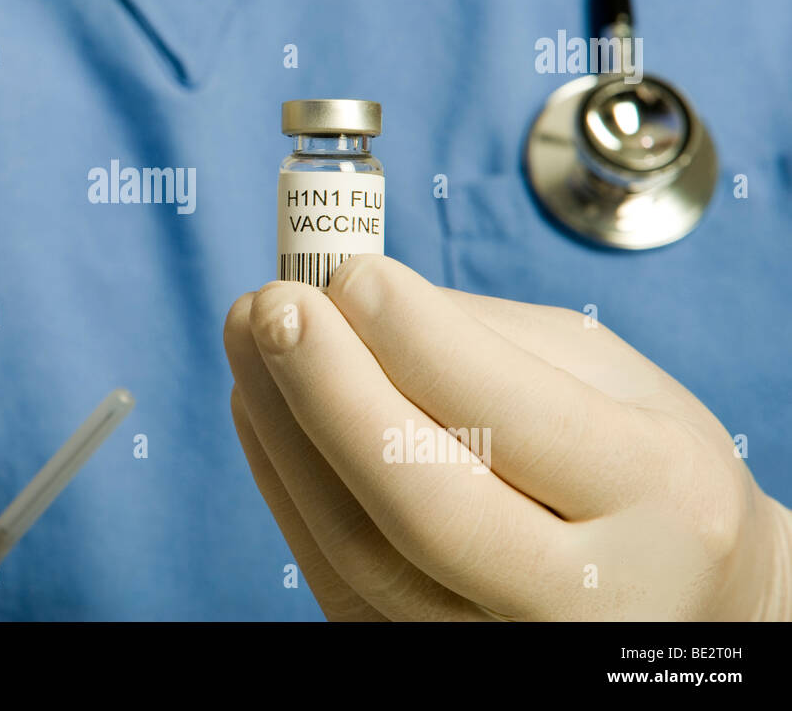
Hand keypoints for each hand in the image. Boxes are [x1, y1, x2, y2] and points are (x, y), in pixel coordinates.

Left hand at [224, 254, 791, 620]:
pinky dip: (283, 480)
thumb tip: (349, 299)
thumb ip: (485, 339)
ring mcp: (501, 644)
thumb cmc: (639, 468)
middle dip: (331, 391)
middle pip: (426, 504)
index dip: (417, 339)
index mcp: (660, 498)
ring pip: (362, 550)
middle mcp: (584, 597)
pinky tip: (260, 403)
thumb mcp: (608, 379)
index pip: (515, 418)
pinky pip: (335, 573)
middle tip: (274, 304)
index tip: (352, 272)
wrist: (678, 597)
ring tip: (251, 335)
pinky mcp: (425, 656)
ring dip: (284, 429)